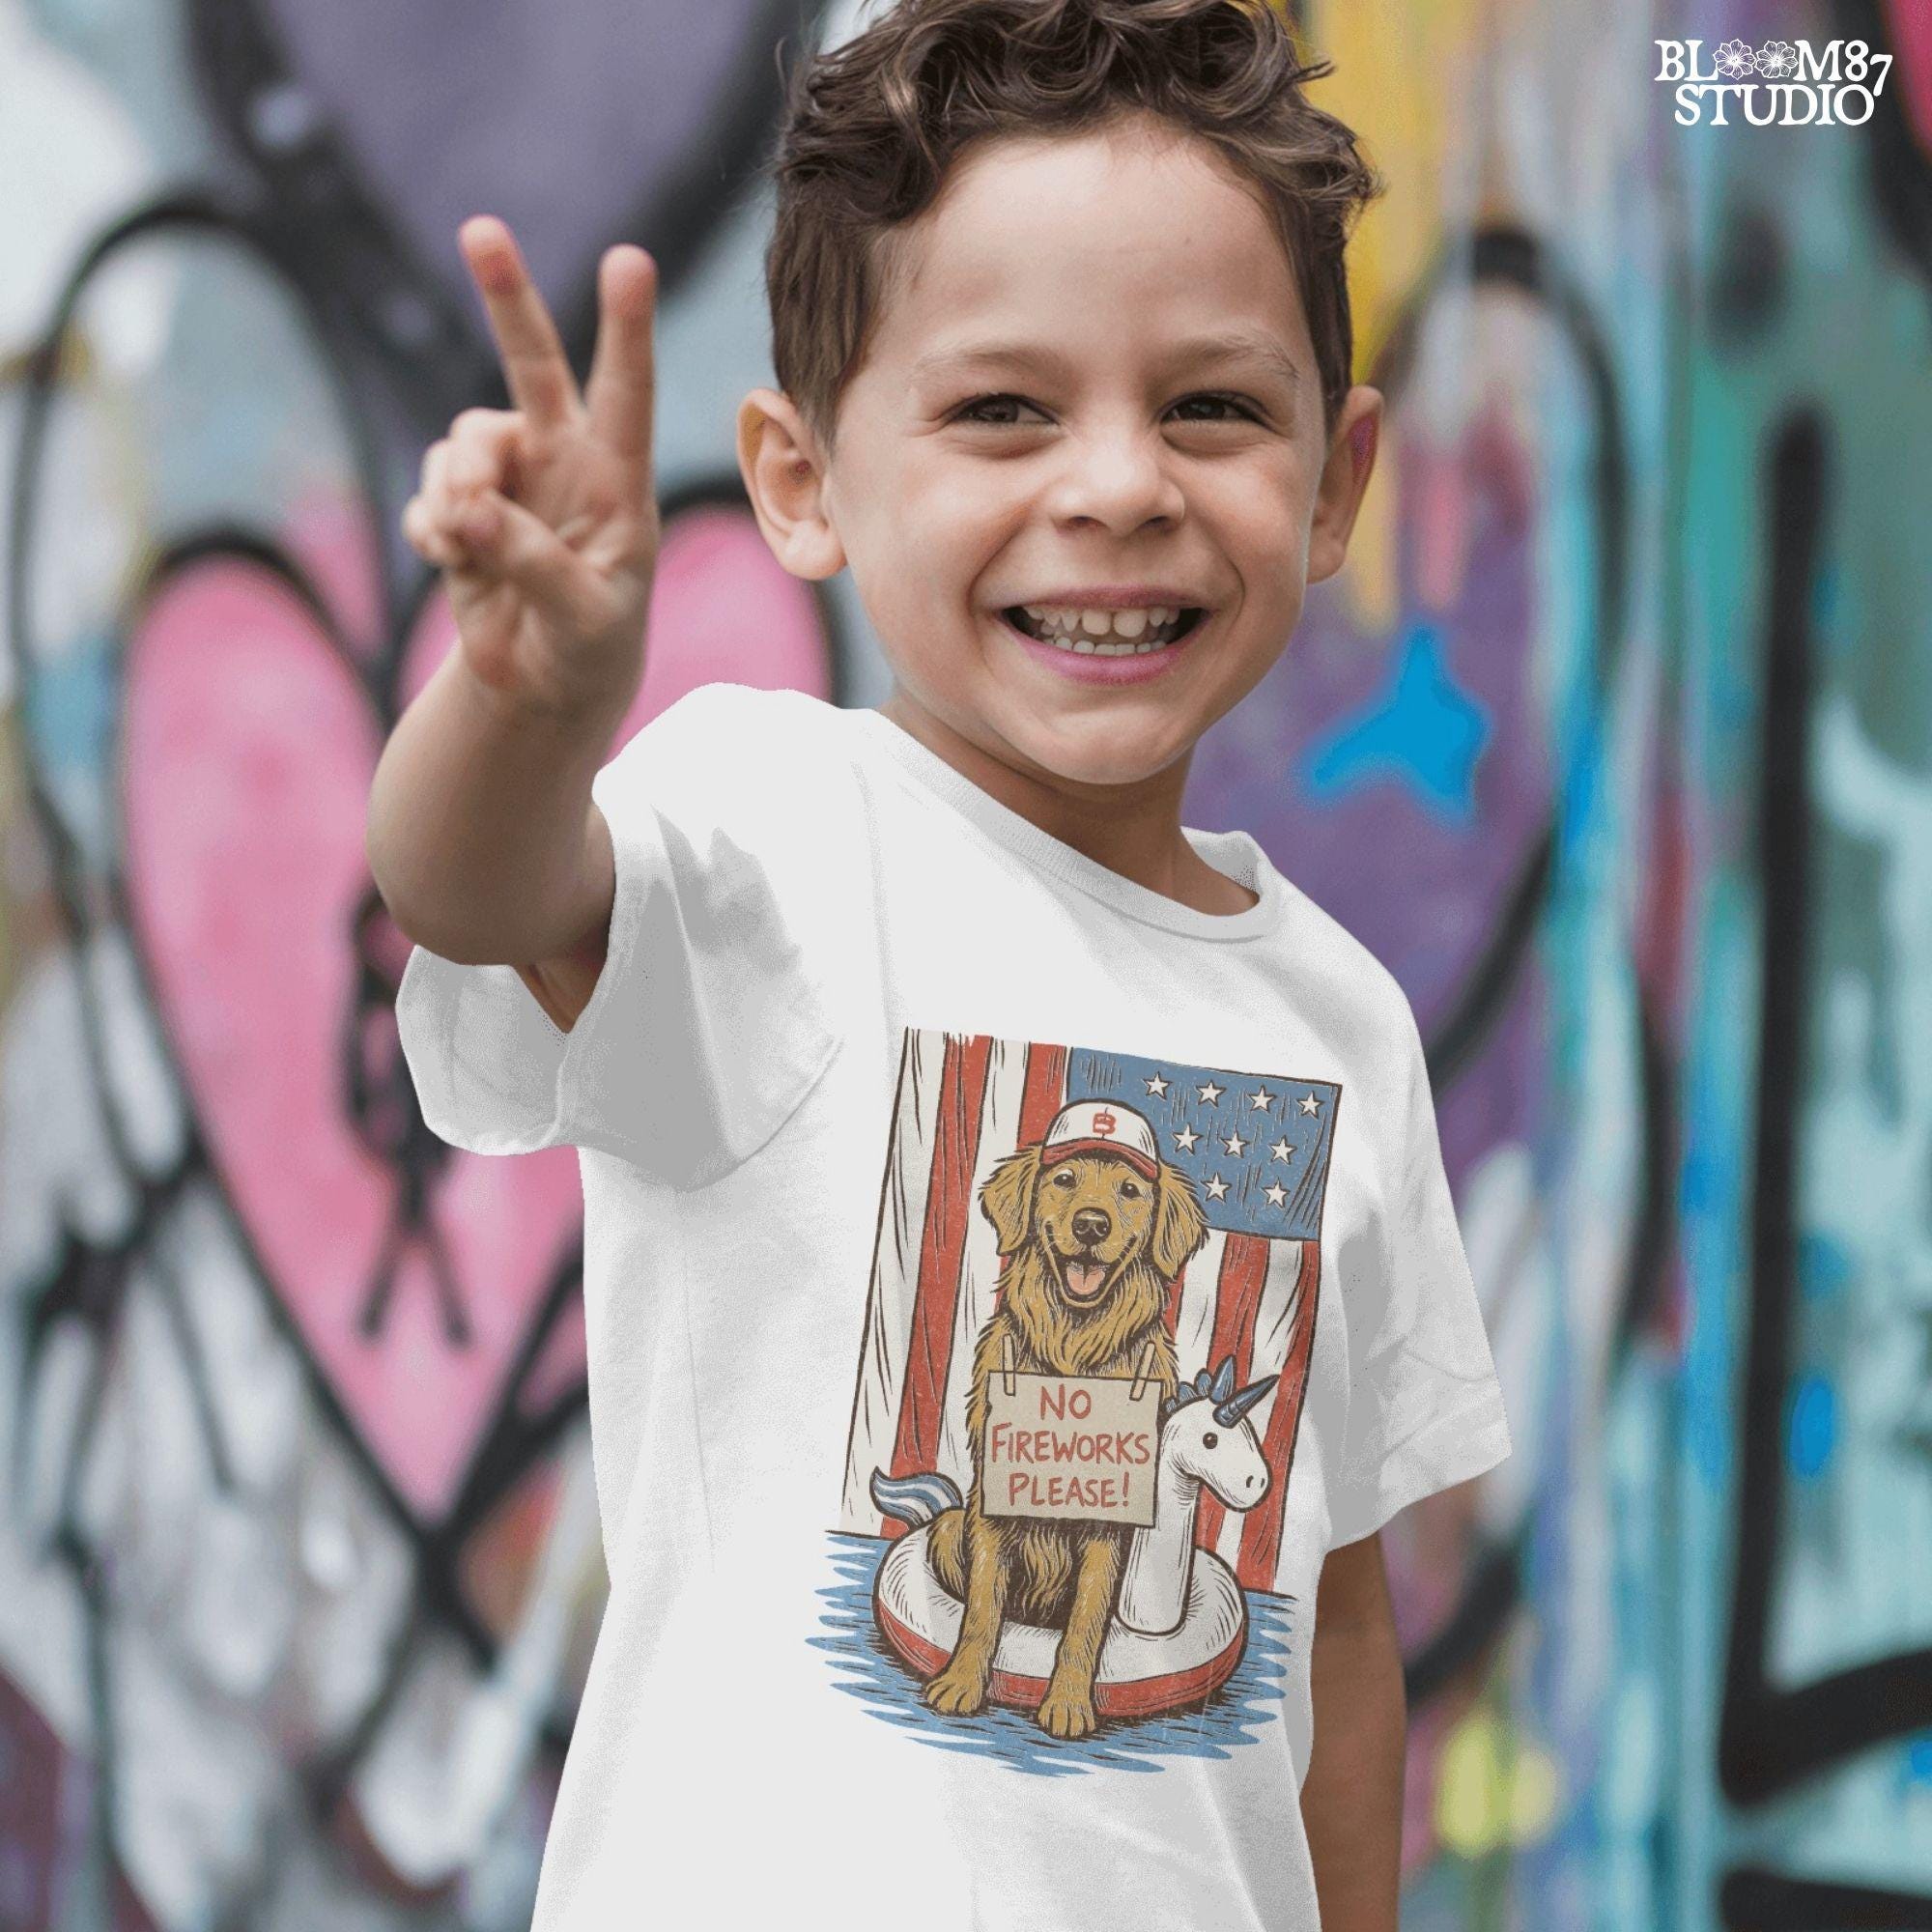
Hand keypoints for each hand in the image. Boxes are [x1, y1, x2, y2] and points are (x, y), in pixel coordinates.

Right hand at [403, 215, 659, 719]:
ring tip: (468, 546)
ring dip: (455, 492)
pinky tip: (455, 566)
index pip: (627, 395)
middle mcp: (564, 461)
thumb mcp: (583, 618)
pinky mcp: (460, 507)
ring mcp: (509, 478)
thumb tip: (470, 512)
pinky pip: (428, 497)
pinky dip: (432, 530)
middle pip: (533, 364)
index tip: (632, 260)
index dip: (627, 329)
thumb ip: (534, 563)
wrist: (547, 687)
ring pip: (461, 442)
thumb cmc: (592, 648)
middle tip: (480, 229)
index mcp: (618, 481)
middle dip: (507, 297)